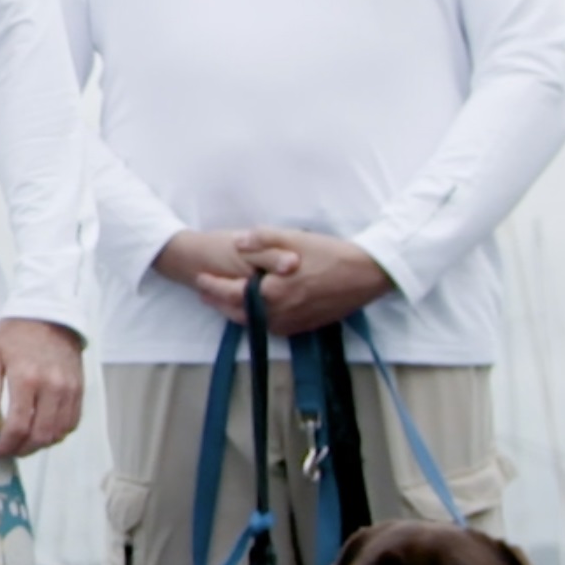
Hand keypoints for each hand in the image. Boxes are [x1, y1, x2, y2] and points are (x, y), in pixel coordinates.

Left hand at [0, 319, 85, 456]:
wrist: (49, 315)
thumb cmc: (15, 334)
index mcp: (26, 378)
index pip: (19, 424)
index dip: (7, 444)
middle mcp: (51, 387)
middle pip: (42, 434)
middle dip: (24, 450)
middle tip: (10, 451)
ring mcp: (69, 389)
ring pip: (59, 432)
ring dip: (42, 444)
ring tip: (25, 444)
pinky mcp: (79, 389)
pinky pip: (73, 422)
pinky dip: (59, 433)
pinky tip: (44, 432)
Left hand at [184, 226, 394, 336]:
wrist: (366, 275)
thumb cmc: (329, 254)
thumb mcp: (293, 238)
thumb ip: (261, 239)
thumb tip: (236, 243)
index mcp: (271, 293)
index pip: (228, 293)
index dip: (211, 286)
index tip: (199, 278)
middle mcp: (278, 314)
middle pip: (237, 313)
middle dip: (218, 302)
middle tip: (204, 292)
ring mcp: (292, 324)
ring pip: (253, 323)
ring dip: (236, 312)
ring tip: (224, 300)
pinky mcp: (304, 327)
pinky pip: (272, 326)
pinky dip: (258, 318)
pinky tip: (256, 308)